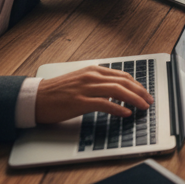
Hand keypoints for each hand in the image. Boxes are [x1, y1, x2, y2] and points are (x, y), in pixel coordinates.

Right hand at [34, 66, 152, 124]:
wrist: (35, 98)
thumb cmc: (57, 92)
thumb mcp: (81, 81)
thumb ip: (98, 83)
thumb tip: (118, 91)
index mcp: (93, 70)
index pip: (123, 75)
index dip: (138, 85)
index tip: (146, 93)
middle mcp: (92, 76)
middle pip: (124, 82)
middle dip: (140, 92)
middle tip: (149, 101)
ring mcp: (86, 88)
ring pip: (118, 91)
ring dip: (134, 99)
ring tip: (143, 107)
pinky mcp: (80, 101)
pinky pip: (104, 104)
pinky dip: (118, 108)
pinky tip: (126, 113)